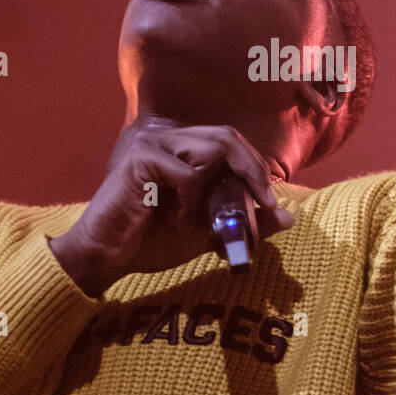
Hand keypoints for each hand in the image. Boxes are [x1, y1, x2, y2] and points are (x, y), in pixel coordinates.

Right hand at [49, 124, 293, 292]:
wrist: (106, 258)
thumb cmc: (150, 242)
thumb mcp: (209, 232)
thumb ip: (245, 221)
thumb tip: (289, 217)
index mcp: (182, 150)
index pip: (231, 142)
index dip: (255, 168)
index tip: (271, 204)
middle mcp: (168, 138)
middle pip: (227, 136)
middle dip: (253, 169)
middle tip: (265, 202)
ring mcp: (153, 144)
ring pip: (212, 148)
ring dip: (219, 189)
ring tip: (202, 218)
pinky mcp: (141, 158)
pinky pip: (188, 172)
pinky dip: (193, 199)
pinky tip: (178, 219)